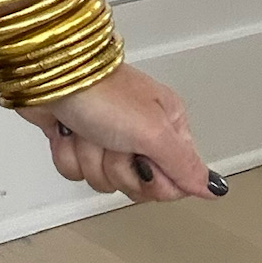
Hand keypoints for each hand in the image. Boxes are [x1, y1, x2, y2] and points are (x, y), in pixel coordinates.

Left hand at [18, 61, 225, 203]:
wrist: (49, 75)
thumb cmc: (101, 91)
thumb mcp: (153, 131)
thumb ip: (184, 165)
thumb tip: (213, 187)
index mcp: (166, 126)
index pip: (174, 183)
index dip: (153, 181)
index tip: (143, 161)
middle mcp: (139, 132)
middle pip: (135, 185)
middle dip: (117, 168)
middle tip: (113, 140)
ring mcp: (106, 136)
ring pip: (102, 179)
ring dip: (89, 157)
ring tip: (87, 130)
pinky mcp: (76, 139)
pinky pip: (75, 170)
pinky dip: (67, 153)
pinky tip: (67, 132)